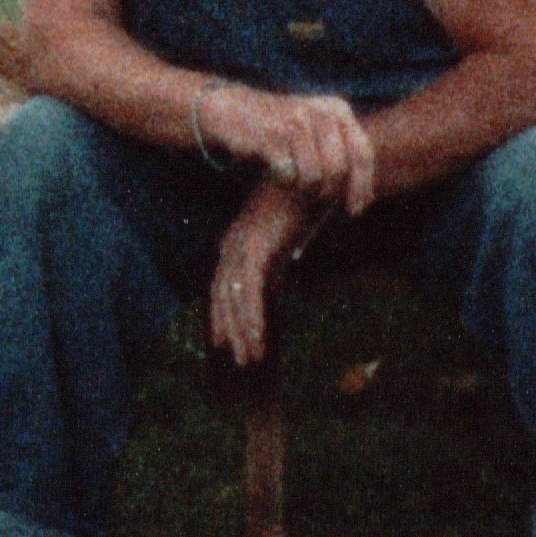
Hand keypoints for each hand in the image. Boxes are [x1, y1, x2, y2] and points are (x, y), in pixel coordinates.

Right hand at [200, 83, 376, 214]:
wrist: (235, 111)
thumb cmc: (282, 131)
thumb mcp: (318, 133)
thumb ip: (344, 157)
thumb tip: (368, 198)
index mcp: (338, 109)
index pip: (362, 152)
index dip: (362, 185)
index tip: (355, 211)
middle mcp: (321, 112)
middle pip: (339, 169)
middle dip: (329, 191)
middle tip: (317, 198)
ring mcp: (296, 122)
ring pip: (315, 176)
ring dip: (304, 188)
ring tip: (294, 180)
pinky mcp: (272, 136)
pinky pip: (289, 176)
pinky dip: (284, 182)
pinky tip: (276, 171)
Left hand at [208, 177, 329, 367]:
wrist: (313, 176)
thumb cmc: (302, 204)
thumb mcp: (286, 241)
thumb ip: (277, 264)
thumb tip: (274, 287)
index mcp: (236, 243)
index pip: (223, 286)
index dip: (222, 315)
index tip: (225, 341)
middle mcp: (232, 244)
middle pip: (223, 295)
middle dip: (229, 329)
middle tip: (241, 359)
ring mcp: (240, 246)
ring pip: (234, 299)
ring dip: (242, 332)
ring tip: (251, 358)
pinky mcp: (254, 247)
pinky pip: (249, 291)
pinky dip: (252, 318)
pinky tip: (258, 340)